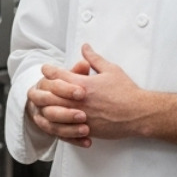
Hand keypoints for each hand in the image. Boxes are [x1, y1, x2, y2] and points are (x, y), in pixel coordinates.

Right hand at [27, 62, 91, 147]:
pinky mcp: (49, 130)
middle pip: (48, 107)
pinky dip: (73, 140)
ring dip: (69, 129)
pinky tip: (87, 142)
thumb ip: (77, 72)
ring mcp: (42, 117)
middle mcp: (39, 100)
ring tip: (86, 130)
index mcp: (43, 84)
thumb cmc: (66, 86)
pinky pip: (59, 137)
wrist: (53, 99)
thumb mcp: (71, 77)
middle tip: (83, 115)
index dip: (66, 89)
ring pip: (51, 125)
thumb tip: (85, 63)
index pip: (51, 86)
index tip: (82, 93)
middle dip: (66, 112)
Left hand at [31, 46, 176, 146]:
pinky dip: (57, 125)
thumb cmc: (126, 92)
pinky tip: (54, 122)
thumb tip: (85, 47)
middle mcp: (78, 100)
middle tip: (38, 87)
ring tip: (43, 105)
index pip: (57, 74)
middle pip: (50, 95)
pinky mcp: (85, 129)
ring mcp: (80, 116)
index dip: (49, 70)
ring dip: (46, 108)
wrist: (138, 113)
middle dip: (42, 90)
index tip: (46, 69)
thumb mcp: (111, 69)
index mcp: (83, 83)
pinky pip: (64, 129)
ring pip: (53, 113)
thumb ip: (94, 58)